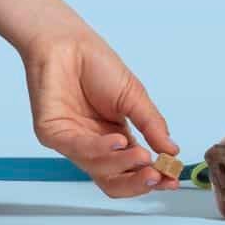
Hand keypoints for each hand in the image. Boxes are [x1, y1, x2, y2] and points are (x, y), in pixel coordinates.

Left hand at [22, 13, 178, 196]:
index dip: (152, 178)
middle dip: (137, 183)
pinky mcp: (51, 133)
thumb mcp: (134, 97)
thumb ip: (151, 125)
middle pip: (114, 181)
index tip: (173, 179)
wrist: (68, 41)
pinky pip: (78, 148)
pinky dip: (101, 148)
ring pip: (98, 169)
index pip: (132, 170)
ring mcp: (71, 142)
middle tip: (158, 176)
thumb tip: (172, 150)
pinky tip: (119, 141)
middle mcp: (92, 146)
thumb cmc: (97, 65)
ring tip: (144, 156)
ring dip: (124, 165)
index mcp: (113, 139)